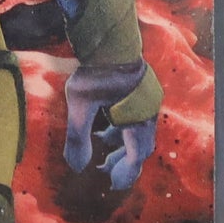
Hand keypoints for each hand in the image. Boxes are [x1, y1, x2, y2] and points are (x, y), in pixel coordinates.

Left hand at [63, 61, 158, 191]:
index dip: (125, 174)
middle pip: (140, 146)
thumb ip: (78, 138)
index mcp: (137, 120)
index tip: (112, 185)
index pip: (136, 156)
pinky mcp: (142, 90)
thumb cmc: (94, 71)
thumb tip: (76, 168)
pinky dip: (123, 128)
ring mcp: (147, 100)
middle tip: (106, 172)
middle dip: (124, 162)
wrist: (108, 38)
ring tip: (103, 151)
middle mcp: (147, 112)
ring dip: (123, 145)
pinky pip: (136, 118)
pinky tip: (105, 127)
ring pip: (138, 131)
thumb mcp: (79, 105)